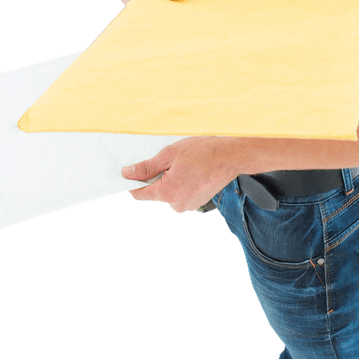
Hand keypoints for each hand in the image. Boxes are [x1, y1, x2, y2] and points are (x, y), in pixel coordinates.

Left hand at [121, 137, 240, 213]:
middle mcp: (176, 204)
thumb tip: (128, 174)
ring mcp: (188, 206)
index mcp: (167, 192)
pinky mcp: (197, 204)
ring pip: (169, 193)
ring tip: (185, 166)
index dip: (133, 182)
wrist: (230, 157)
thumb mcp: (169, 154)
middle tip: (170, 161)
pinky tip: (192, 172)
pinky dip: (182, 184)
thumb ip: (146, 167)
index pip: (139, 194)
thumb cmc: (202, 152)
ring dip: (171, 181)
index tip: (133, 171)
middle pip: (155, 193)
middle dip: (157, 178)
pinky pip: (181, 194)